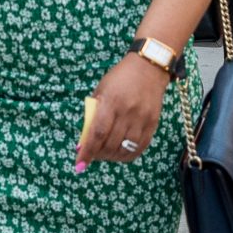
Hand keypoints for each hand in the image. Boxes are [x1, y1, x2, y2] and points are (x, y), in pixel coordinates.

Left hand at [75, 54, 168, 168]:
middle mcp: (127, 112)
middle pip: (110, 144)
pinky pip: (140, 147)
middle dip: (98, 155)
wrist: (149, 68)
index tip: (80, 164)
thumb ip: (94, 114)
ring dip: (112, 157)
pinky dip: (128, 155)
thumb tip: (85, 140)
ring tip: (106, 154)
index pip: (98, 133)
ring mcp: (142, 119)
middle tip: (92, 155)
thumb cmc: (120, 78)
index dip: (88, 151)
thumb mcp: (101, 90)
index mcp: (111, 102)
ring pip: (125, 149)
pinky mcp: (153, 123)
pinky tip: (120, 153)